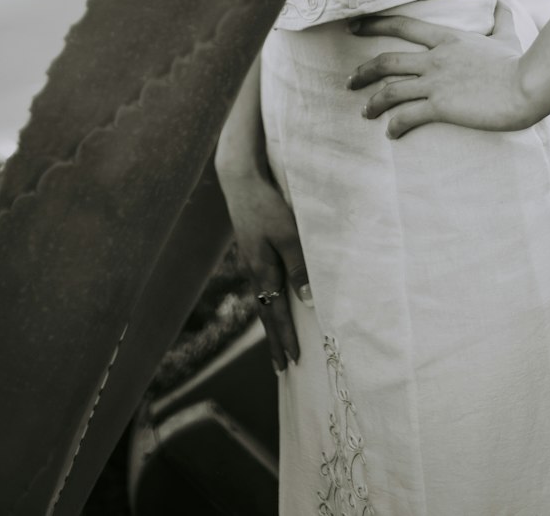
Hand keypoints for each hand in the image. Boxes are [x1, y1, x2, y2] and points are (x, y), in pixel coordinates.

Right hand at [214, 168, 311, 372]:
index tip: (294, 361)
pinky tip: (272, 301)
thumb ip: (299, 266)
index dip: (286, 338)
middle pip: (266, 314)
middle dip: (275, 341)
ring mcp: (250, 261)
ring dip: (271, 324)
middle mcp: (254, 272)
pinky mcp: (252, 250)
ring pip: (262, 300)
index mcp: (262, 272)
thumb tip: (308, 300)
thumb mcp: (288, 235)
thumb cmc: (268, 206)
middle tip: (281, 368)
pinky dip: (268, 302)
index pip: (277, 314)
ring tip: (276, 342)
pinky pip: (261, 285)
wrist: (241, 181)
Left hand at [346, 0, 537, 137]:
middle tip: (350, 80)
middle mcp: (435, 58)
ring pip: (390, 90)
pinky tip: (390, 134)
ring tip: (364, 112)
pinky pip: (407, 116)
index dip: (374, 25)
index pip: (403, 26)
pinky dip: (394, 125)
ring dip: (373, 102)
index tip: (354, 27)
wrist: (526, 86)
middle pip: (387, 60)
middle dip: (364, 71)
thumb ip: (500, 18)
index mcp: (447, 39)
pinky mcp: (441, 106)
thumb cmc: (518, 63)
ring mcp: (436, 82)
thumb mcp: (506, 36)